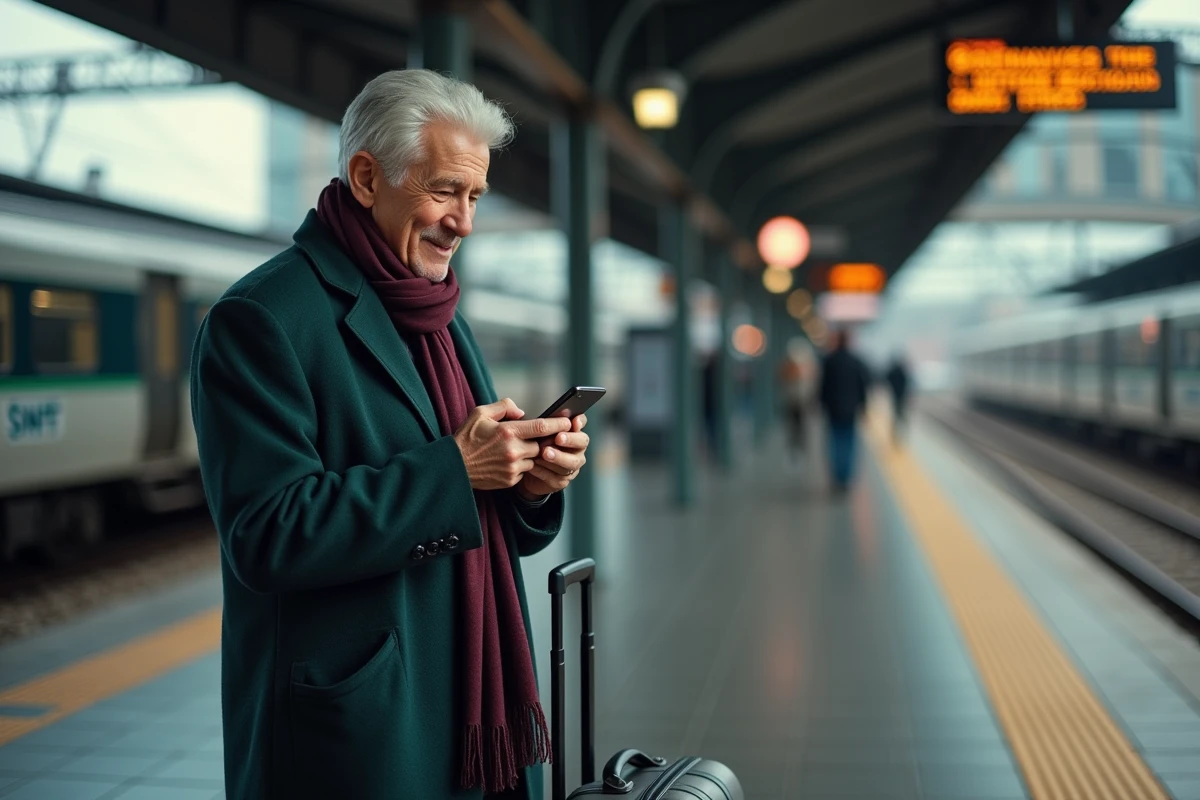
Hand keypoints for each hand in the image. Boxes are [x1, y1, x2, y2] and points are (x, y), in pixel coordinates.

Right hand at [453, 399, 572, 490]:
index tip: (568, 421)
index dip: (558, 424)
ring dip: (530, 454)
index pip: (541, 427)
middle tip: (541, 436)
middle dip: (543, 441)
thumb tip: (523, 412)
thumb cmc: (467, 437)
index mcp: (508, 432)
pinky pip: (524, 471)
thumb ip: (504, 407)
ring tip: (517, 448)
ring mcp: (512, 468)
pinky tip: (507, 460)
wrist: (453, 467)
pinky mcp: (510, 480)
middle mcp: (513, 451)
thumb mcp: (481, 413)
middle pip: (541, 445)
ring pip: (534, 459)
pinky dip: (521, 466)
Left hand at [518, 414, 589, 498]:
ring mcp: (571, 467)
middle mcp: (576, 450)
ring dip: (557, 457)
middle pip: (582, 443)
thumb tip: (558, 411)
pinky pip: (556, 477)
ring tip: (544, 453)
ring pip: (570, 462)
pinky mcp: (561, 481)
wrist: (525, 470)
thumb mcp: (537, 432)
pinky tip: (534, 466)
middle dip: (570, 440)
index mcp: (572, 433)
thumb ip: (548, 422)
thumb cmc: (534, 446)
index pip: (581, 423)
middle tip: (558, 438)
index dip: (580, 422)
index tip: (573, 422)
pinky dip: (544, 471)